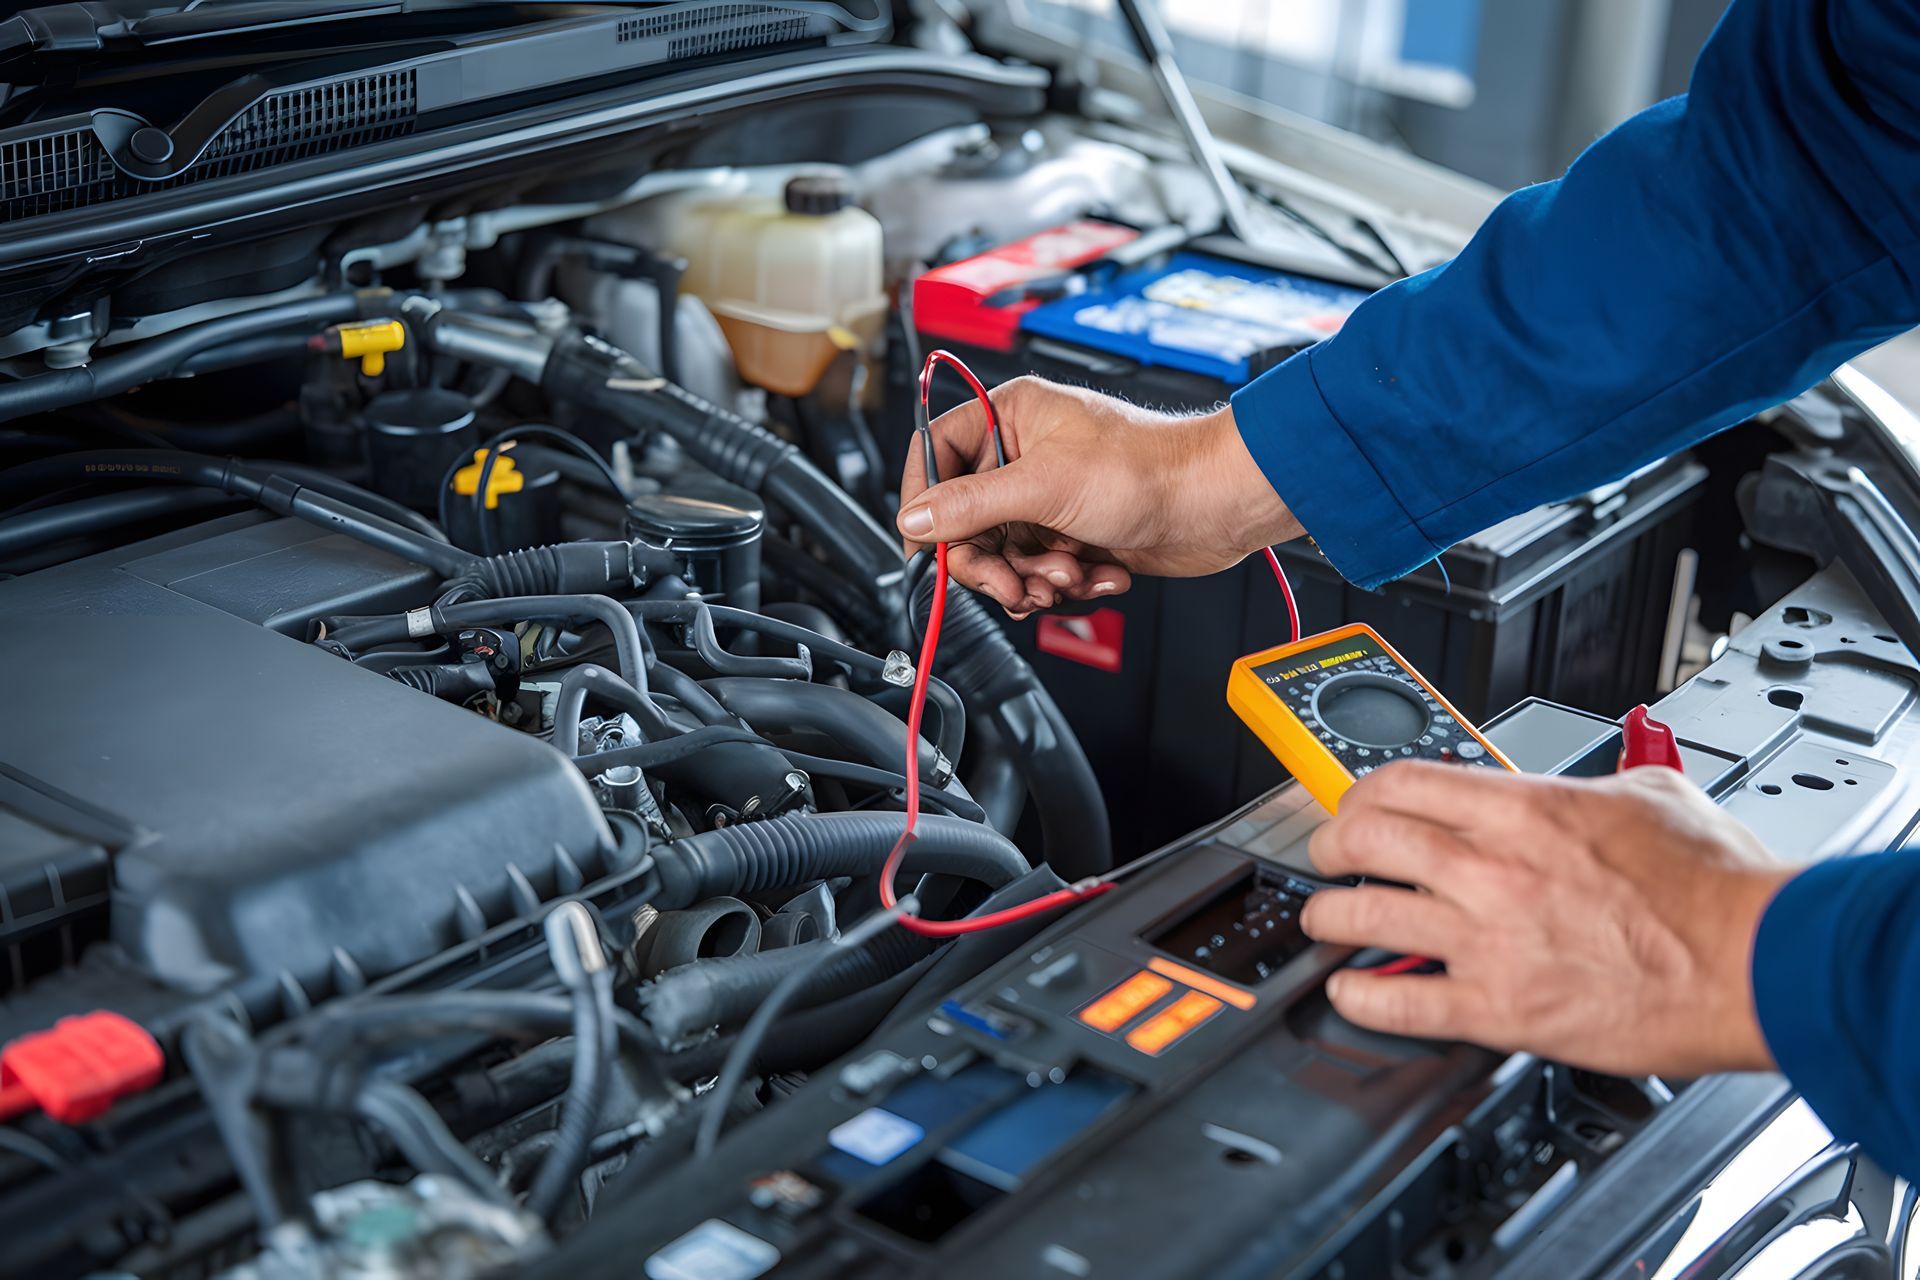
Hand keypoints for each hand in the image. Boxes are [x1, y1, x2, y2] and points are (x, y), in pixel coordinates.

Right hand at [896, 377, 1301, 617]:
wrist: (1215, 503)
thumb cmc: (1150, 467)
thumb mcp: (1044, 486)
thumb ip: (970, 505)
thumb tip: (915, 517)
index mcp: (1011, 417)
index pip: (937, 455)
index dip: (926, 501)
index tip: (928, 542)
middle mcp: (1024, 455)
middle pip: (966, 520)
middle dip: (993, 562)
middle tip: (1013, 584)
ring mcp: (1048, 497)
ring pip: (1004, 555)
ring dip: (1034, 578)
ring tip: (1068, 574)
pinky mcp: (1072, 534)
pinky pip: (1040, 571)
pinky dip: (1065, 582)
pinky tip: (1095, 572)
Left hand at [1299, 762, 1795, 1076]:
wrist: (1754, 960)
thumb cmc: (1716, 887)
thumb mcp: (1650, 795)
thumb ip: (1596, 783)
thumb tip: (1578, 782)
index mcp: (1524, 810)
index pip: (1400, 783)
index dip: (1360, 793)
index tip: (1356, 805)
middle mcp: (1493, 869)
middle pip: (1364, 841)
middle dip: (1329, 848)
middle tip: (1326, 857)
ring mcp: (1490, 940)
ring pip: (1364, 916)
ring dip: (1329, 919)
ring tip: (1324, 921)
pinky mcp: (1501, 1008)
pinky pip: (1401, 1001)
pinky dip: (1362, 997)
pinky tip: (1351, 991)